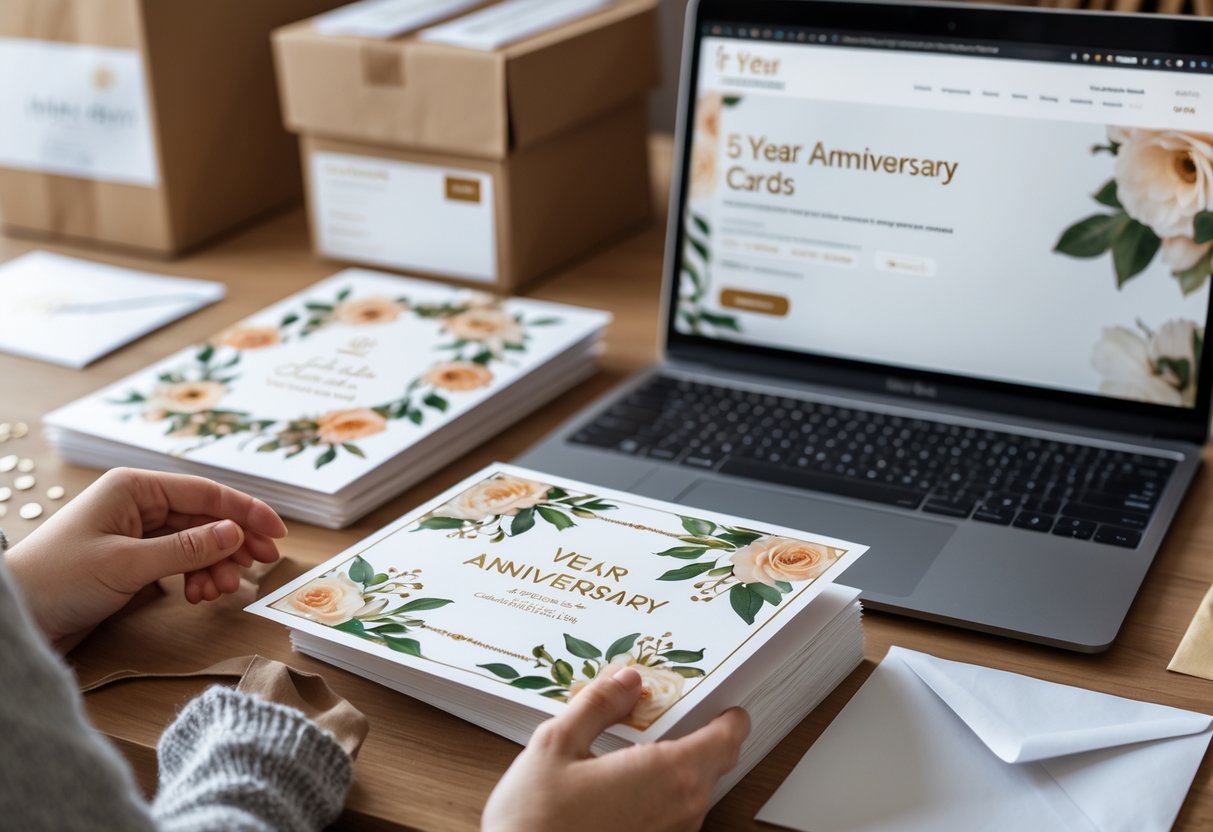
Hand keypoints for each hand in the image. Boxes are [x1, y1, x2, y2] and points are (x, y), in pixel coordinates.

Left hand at [4, 467, 286, 651]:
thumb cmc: (57, 580)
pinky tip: (198, 594)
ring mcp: (136, 531)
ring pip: (196, 541)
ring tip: (221, 591)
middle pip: (205, 516)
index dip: (246, 512)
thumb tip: (235, 534)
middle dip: (234, 543)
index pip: (205, 492)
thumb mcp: (128, 564)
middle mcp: (138, 503)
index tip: (276, 533)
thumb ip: (186, 549)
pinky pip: (180, 560)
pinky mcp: (133, 558)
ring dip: (215, 565)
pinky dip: (196, 576)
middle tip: (261, 566)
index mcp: (134, 488)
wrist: (16, 616)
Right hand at [483, 665, 749, 831]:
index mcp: (667, 774)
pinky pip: (672, 817)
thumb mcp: (557, 744)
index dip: (727, 716)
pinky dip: (658, 796)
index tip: (717, 702)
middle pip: (713, 764)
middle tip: (661, 717)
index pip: (726, 738)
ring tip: (630, 752)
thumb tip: (625, 680)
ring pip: (692, 792)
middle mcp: (681, 810)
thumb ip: (598, 705)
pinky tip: (618, 789)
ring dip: (674, 769)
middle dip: (696, 736)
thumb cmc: (536, 822)